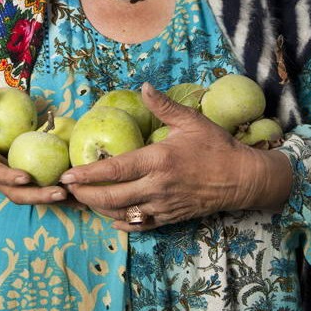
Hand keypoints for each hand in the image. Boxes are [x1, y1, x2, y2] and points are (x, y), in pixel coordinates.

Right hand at [0, 87, 68, 217]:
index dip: (8, 176)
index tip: (25, 177)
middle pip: (17, 194)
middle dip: (38, 195)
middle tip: (61, 192)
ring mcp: (7, 183)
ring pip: (28, 196)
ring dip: (50, 197)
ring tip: (75, 194)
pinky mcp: (17, 183)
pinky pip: (35, 191)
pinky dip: (54, 195)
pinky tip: (77, 193)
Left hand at [60, 83, 291, 230]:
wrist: (242, 179)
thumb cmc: (216, 147)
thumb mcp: (191, 121)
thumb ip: (164, 106)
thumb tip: (144, 86)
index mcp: (159, 160)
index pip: (115, 170)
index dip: (88, 174)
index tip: (68, 175)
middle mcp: (157, 186)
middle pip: (112, 197)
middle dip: (85, 195)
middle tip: (68, 189)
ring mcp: (164, 205)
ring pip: (123, 214)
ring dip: (99, 209)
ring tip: (84, 200)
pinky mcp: (171, 218)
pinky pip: (140, 225)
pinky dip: (122, 223)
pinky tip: (111, 218)